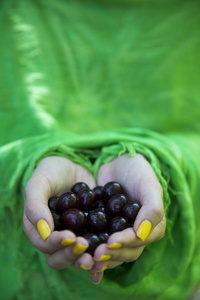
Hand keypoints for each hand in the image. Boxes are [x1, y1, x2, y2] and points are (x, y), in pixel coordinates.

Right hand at [23, 156, 95, 270]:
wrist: (73, 166)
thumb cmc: (50, 173)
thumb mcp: (39, 184)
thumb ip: (35, 206)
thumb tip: (45, 232)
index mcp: (37, 229)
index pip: (44, 244)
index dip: (56, 244)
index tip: (70, 237)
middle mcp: (54, 238)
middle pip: (59, 258)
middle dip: (72, 255)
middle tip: (85, 245)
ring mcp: (73, 237)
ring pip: (77, 257)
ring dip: (86, 260)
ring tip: (98, 255)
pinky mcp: (89, 233)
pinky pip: (94, 247)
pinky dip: (101, 252)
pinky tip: (112, 250)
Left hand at [89, 153, 165, 283]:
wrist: (118, 160)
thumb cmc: (138, 170)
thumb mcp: (149, 186)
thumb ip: (152, 210)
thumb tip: (142, 235)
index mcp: (153, 227)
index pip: (140, 241)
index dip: (126, 243)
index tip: (111, 241)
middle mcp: (137, 233)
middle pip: (126, 251)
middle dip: (112, 254)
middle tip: (96, 253)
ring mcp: (119, 232)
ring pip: (112, 250)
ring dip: (101, 256)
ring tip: (86, 256)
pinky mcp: (103, 228)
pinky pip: (98, 241)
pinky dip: (90, 248)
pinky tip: (78, 251)